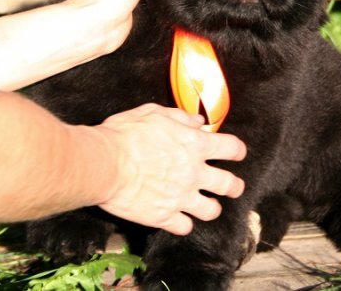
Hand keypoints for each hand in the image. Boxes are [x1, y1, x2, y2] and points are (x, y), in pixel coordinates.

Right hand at [94, 103, 246, 234]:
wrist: (103, 164)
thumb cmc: (124, 135)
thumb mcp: (152, 113)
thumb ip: (179, 117)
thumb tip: (197, 121)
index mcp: (195, 146)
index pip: (231, 148)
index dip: (237, 151)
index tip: (235, 153)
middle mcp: (193, 173)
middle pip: (230, 185)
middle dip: (234, 186)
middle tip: (232, 186)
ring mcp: (180, 197)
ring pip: (211, 210)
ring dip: (210, 207)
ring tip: (206, 205)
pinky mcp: (164, 216)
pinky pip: (184, 227)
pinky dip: (183, 223)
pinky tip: (178, 218)